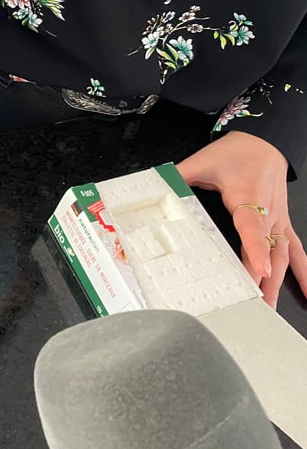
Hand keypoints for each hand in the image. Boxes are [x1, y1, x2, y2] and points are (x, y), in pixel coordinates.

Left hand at [177, 131, 306, 307]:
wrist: (265, 141)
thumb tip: (155, 187)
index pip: (252, 227)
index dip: (256, 250)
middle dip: (263, 279)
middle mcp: (267, 211)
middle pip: (268, 249)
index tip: (259, 270)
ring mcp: (278, 219)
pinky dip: (303, 272)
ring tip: (270, 307)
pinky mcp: (283, 221)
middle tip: (255, 304)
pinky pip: (296, 249)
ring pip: (284, 254)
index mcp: (246, 196)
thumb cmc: (236, 152)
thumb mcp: (202, 162)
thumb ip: (178, 176)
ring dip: (279, 282)